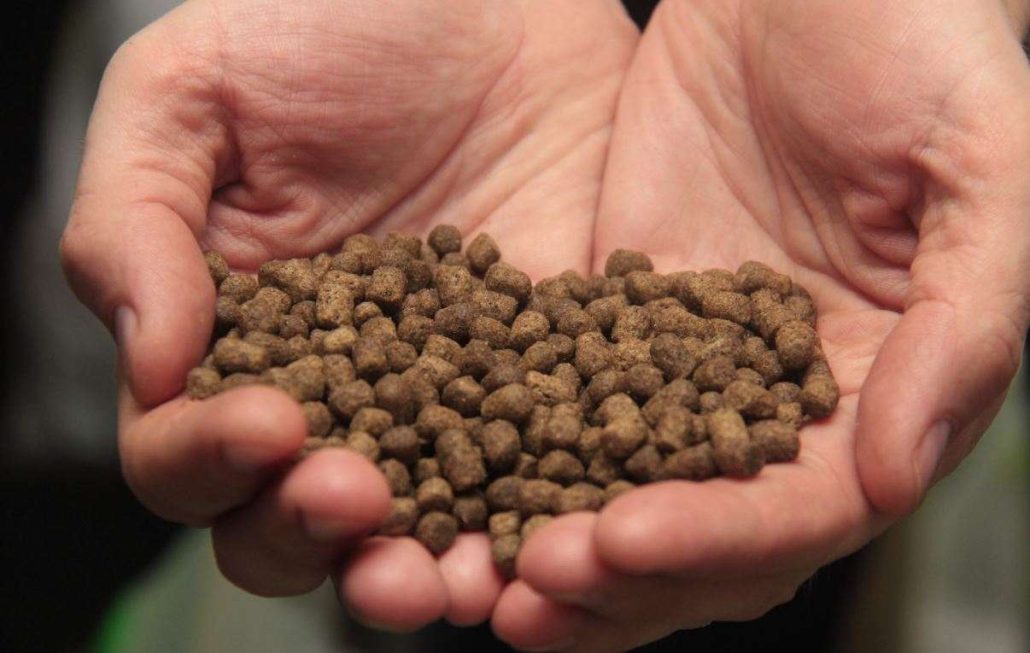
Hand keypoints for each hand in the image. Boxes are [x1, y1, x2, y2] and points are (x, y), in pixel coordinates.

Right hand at [60, 0, 636, 630]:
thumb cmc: (327, 23)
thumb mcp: (193, 92)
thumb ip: (135, 222)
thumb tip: (151, 364)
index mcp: (234, 342)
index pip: (186, 450)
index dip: (211, 459)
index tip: (269, 423)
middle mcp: (333, 392)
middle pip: (289, 520)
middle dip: (312, 532)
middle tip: (354, 494)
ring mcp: (443, 399)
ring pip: (415, 532)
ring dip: (423, 572)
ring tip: (453, 579)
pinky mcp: (543, 381)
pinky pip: (536, 480)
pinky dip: (538, 526)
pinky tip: (550, 542)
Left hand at [491, 0, 1029, 649]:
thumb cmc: (924, 49)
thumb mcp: (983, 171)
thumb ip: (963, 326)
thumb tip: (896, 477)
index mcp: (879, 392)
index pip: (800, 510)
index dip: (717, 539)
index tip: (624, 541)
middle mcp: (776, 402)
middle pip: (699, 531)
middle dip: (616, 572)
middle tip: (525, 594)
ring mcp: (685, 364)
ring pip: (619, 487)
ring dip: (549, 540)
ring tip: (471, 577)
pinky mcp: (611, 315)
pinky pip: (555, 397)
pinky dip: (508, 449)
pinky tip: (445, 477)